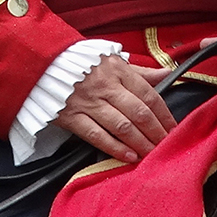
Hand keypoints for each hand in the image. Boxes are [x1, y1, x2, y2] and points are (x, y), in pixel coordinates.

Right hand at [51, 53, 175, 165]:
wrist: (42, 63)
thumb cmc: (81, 63)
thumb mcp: (112, 60)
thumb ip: (140, 72)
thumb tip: (167, 74)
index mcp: (117, 70)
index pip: (149, 95)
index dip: (164, 115)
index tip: (174, 129)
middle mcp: (105, 86)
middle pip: (138, 113)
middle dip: (156, 132)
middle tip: (168, 146)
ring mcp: (88, 102)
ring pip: (121, 126)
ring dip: (140, 143)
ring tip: (152, 154)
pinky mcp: (71, 117)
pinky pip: (96, 135)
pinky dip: (114, 147)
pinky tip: (129, 156)